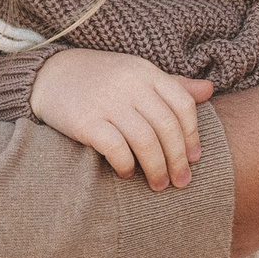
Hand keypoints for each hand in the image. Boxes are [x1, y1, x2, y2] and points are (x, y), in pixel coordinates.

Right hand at [31, 50, 215, 189]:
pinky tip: (126, 174)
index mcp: (147, 72)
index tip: (194, 158)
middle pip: (167, 127)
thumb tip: (209, 91)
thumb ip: (173, 85)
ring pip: (146, 141)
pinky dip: (126, 165)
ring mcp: (108, 102)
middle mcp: (131, 85)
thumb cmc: (100, 79)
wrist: (48, 75)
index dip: (192, 135)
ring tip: (159, 185)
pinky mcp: (86, 121)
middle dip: (178, 159)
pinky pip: (116, 149)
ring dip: (157, 168)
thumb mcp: (137, 74)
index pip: (182, 105)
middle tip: (182, 182)